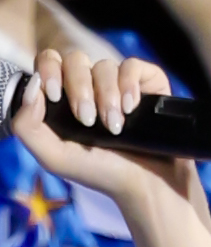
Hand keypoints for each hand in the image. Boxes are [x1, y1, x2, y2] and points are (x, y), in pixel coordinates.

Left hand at [10, 49, 200, 220]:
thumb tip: (33, 89)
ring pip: (104, 65)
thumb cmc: (101, 173)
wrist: (147, 187)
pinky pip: (132, 66)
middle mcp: (91, 86)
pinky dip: (130, 84)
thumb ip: (27, 126)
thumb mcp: (54, 158)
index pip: (49, 62)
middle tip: (89, 120)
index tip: (56, 96)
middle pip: (75, 59)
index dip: (49, 70)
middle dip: (80, 89)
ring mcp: (119, 83)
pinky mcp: (147, 84)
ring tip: (116, 127)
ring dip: (107, 97)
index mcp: (65, 97)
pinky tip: (132, 107)